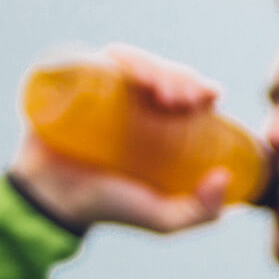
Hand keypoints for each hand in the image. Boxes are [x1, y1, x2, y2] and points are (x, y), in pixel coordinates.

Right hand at [10, 43, 229, 232]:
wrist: (53, 202)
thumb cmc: (110, 207)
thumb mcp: (164, 219)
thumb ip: (202, 212)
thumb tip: (224, 176)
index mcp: (163, 123)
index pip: (191, 93)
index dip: (204, 88)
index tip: (208, 100)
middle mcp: (137, 102)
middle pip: (167, 73)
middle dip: (183, 77)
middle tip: (184, 100)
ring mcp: (106, 90)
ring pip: (139, 62)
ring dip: (156, 67)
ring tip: (161, 92)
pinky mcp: (77, 83)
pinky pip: (101, 59)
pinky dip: (123, 59)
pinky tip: (133, 74)